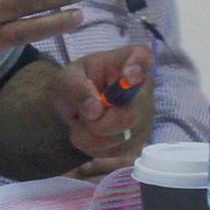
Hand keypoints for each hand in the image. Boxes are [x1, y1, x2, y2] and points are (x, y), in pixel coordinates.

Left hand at [53, 45, 155, 176]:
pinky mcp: (138, 140)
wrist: (74, 106)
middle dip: (102, 123)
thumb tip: (95, 110)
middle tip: (83, 117)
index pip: (142, 58)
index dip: (140, 67)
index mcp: (124, 62)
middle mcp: (142, 88)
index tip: (129, 75)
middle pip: (132, 113)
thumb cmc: (74, 84)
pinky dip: (95, 148)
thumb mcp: (65, 79)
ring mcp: (143, 115)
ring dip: (93, 136)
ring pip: (122, 137)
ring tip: (82, 124)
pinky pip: (116, 152)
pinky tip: (89, 135)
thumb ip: (76, 89)